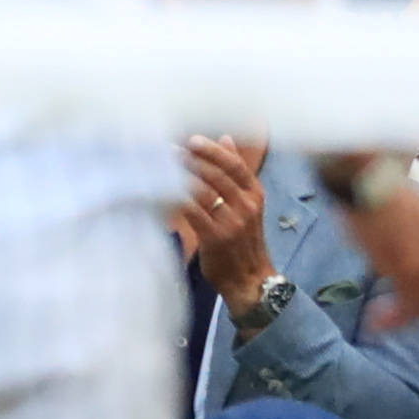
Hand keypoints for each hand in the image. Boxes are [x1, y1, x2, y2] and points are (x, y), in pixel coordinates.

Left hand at [174, 137, 271, 301]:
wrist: (250, 280)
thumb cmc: (244, 240)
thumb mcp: (247, 203)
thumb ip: (236, 173)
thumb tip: (226, 138)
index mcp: (255, 193)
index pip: (234, 165)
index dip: (212, 150)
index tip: (192, 140)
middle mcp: (246, 205)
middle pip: (216, 174)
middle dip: (191, 160)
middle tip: (170, 150)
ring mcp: (232, 222)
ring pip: (203, 191)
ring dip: (181, 177)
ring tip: (163, 168)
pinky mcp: (216, 237)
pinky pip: (193, 212)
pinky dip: (178, 200)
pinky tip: (164, 193)